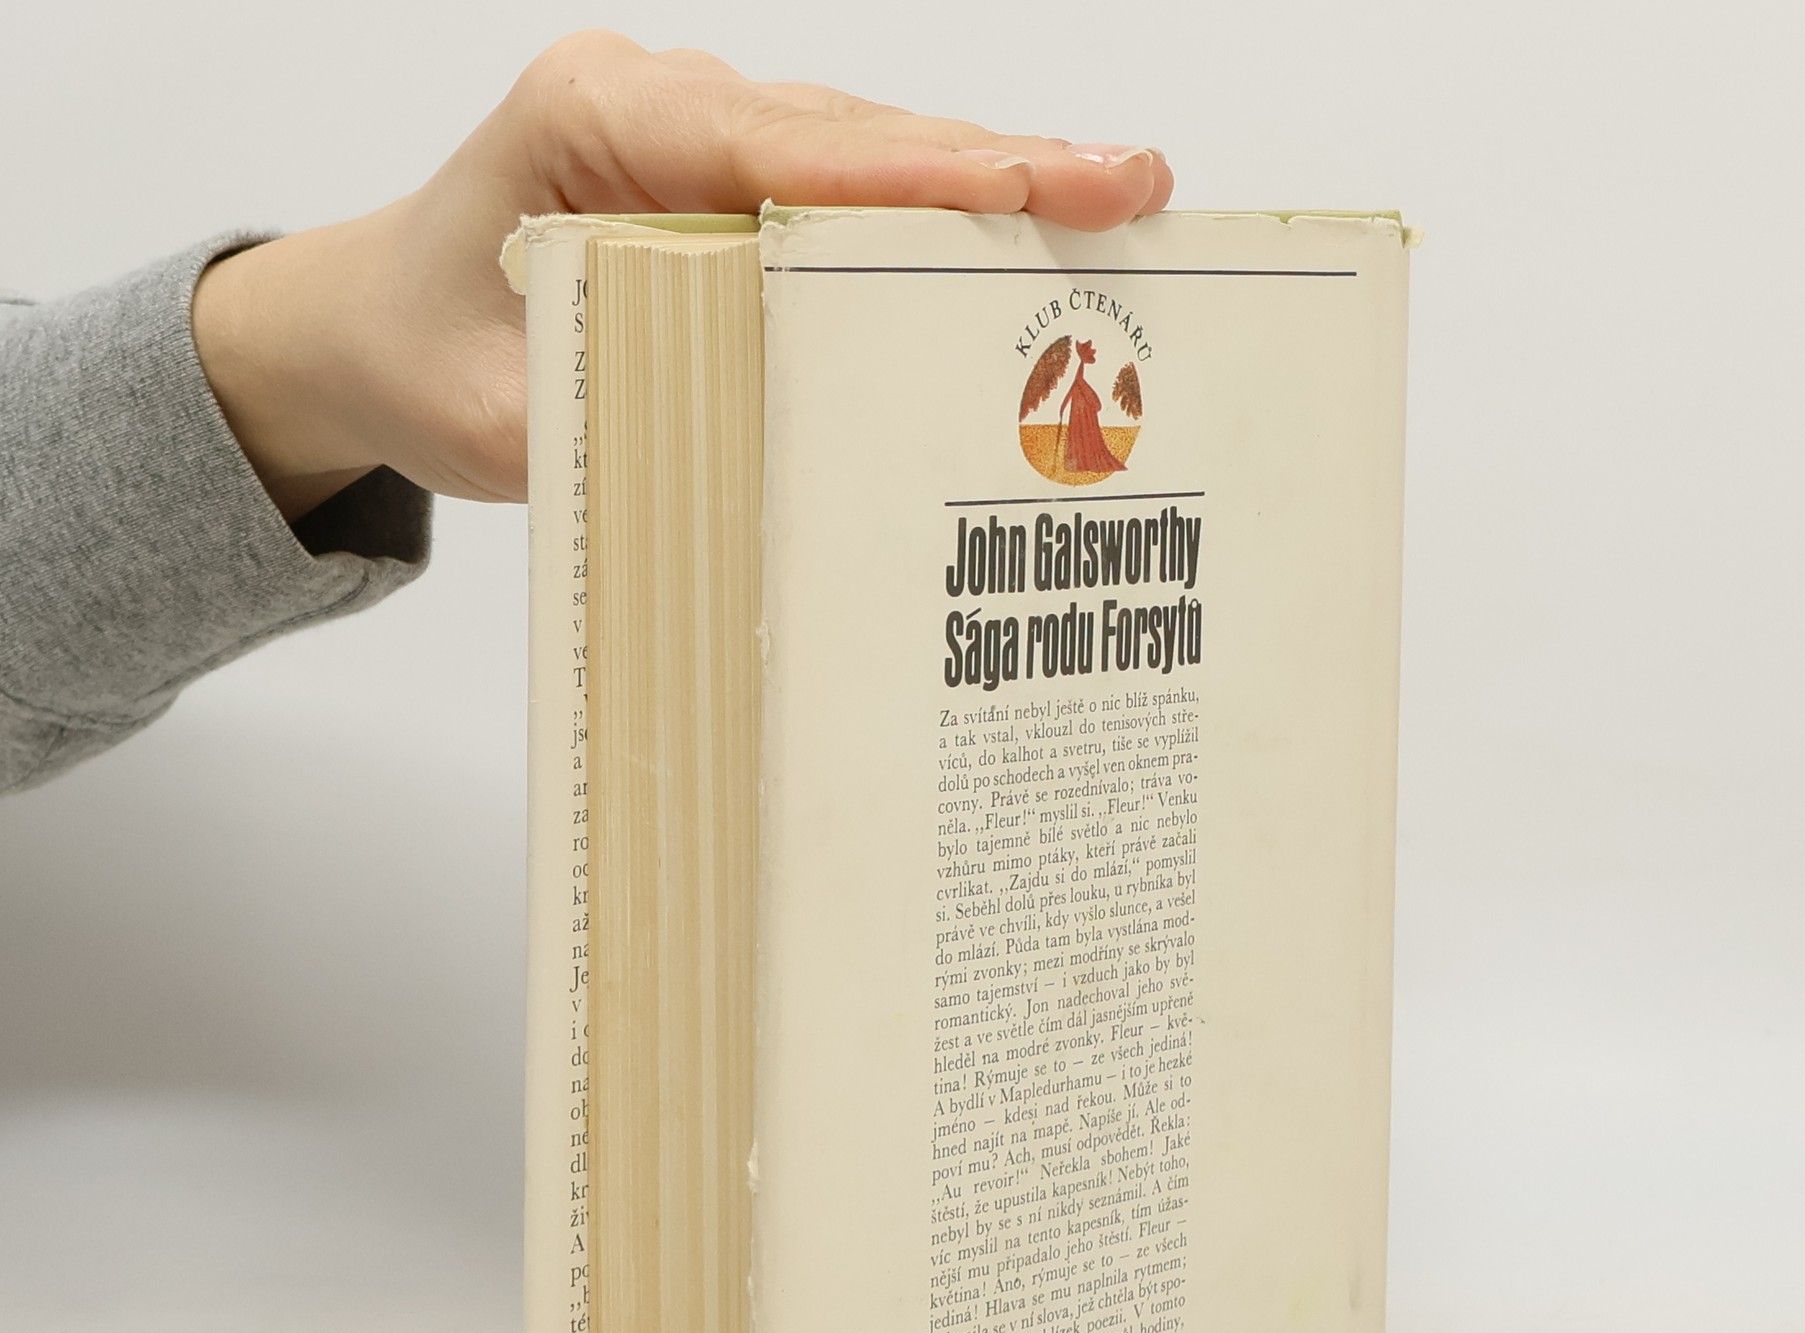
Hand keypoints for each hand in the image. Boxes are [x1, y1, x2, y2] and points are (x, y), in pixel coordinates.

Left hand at [190, 31, 1173, 518]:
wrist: (368, 327)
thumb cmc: (424, 357)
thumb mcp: (508, 418)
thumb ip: (634, 416)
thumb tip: (781, 450)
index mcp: (595, 125)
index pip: (784, 147)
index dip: (922, 173)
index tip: (1041, 184)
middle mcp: (657, 106)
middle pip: (852, 131)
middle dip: (995, 164)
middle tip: (1131, 185)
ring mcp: (695, 133)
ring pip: (863, 150)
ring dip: (982, 185)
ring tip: (1112, 204)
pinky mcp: (722, 178)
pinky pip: (842, 188)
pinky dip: (931, 215)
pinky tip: (1020, 237)